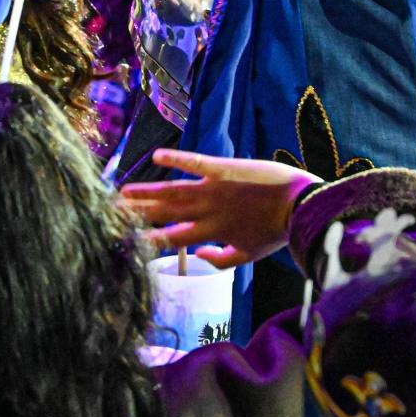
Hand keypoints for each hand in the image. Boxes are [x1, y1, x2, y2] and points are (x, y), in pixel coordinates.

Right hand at [120, 149, 319, 267]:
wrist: (302, 206)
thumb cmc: (277, 233)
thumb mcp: (249, 256)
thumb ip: (219, 260)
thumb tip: (194, 253)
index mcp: (211, 233)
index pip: (173, 238)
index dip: (149, 238)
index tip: (128, 240)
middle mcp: (206, 211)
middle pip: (166, 212)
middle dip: (138, 213)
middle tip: (113, 212)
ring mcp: (214, 188)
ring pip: (173, 190)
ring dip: (147, 191)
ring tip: (124, 192)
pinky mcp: (224, 169)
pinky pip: (196, 162)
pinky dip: (176, 159)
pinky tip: (156, 157)